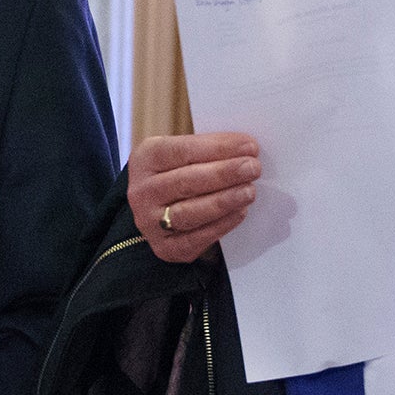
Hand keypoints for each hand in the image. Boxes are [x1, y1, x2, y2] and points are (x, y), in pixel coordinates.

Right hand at [128, 133, 259, 263]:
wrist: (157, 211)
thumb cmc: (178, 174)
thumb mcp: (181, 154)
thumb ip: (208, 150)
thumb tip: (246, 150)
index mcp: (146, 159)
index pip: (183, 150)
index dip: (218, 148)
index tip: (249, 147)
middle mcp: (142, 191)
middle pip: (186, 181)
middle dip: (224, 174)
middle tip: (252, 168)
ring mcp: (150, 222)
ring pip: (190, 212)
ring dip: (224, 201)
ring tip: (249, 191)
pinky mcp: (165, 248)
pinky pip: (196, 238)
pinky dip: (222, 224)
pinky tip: (240, 212)